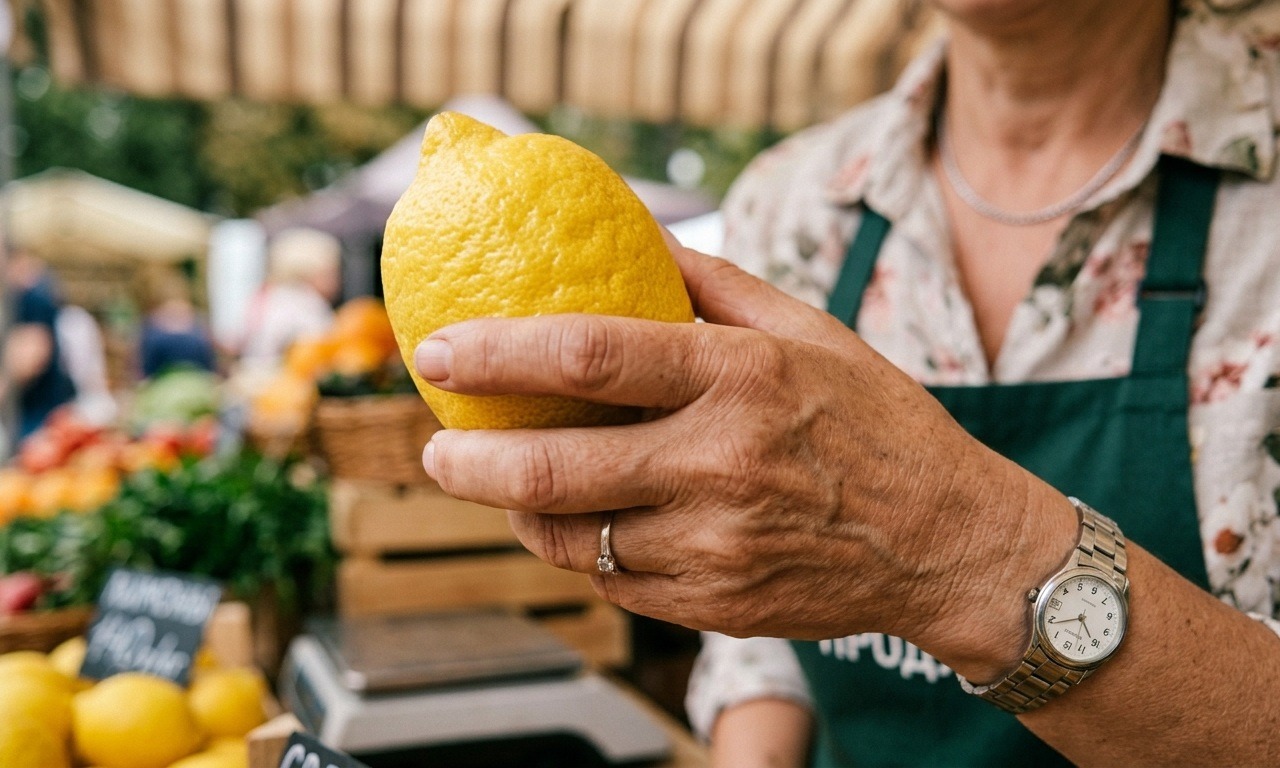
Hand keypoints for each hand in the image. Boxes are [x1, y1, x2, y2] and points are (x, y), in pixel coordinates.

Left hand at [415, 244, 1075, 677]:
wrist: (946, 541)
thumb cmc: (877, 423)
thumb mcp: (809, 330)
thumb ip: (715, 284)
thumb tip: (635, 238)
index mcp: (742, 378)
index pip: (593, 355)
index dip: (500, 353)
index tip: (441, 351)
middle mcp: (722, 464)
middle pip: (555, 467)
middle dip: (468, 463)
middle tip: (435, 450)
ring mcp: (716, 545)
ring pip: (570, 538)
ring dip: (513, 513)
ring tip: (494, 484)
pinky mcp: (714, 605)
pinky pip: (611, 580)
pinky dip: (574, 551)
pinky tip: (571, 524)